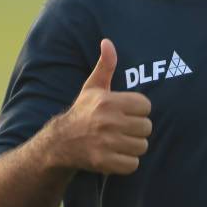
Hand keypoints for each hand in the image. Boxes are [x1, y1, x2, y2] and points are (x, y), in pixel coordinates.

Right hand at [58, 39, 151, 174]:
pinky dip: (127, 162)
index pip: (146, 106)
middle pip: (147, 127)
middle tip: (124, 128)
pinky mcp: (104, 162)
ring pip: (142, 146)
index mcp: (109, 102)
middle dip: (138, 129)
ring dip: (134, 146)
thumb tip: (107, 41)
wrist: (60, 143)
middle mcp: (108, 122)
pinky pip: (133, 164)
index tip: (127, 112)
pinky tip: (116, 155)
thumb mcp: (93, 87)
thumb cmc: (83, 111)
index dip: (139, 110)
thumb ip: (105, 65)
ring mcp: (106, 143)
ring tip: (121, 141)